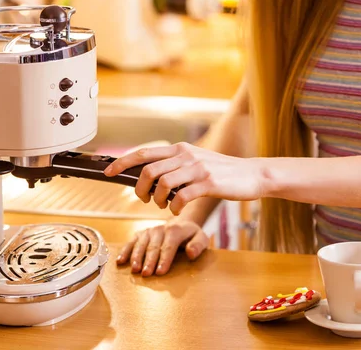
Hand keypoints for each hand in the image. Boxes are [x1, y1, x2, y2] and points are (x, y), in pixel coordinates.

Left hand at [104, 142, 262, 214]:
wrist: (252, 175)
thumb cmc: (221, 172)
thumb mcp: (195, 161)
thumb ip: (174, 165)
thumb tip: (148, 176)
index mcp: (180, 149)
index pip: (144, 152)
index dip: (122, 162)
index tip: (108, 172)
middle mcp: (186, 155)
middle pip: (149, 171)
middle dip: (140, 189)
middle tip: (146, 200)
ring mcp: (198, 168)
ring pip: (163, 184)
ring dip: (157, 200)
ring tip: (164, 206)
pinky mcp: (209, 183)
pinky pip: (181, 197)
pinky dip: (174, 207)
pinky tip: (177, 211)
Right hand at [116, 218, 208, 275]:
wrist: (180, 224)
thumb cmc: (191, 236)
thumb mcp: (201, 238)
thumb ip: (198, 245)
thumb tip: (191, 253)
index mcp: (176, 230)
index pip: (169, 246)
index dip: (164, 259)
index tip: (160, 272)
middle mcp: (160, 228)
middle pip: (153, 247)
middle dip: (149, 261)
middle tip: (146, 274)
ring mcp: (149, 231)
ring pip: (141, 244)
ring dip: (136, 257)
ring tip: (134, 270)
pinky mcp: (141, 234)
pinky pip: (131, 242)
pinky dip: (125, 251)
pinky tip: (120, 261)